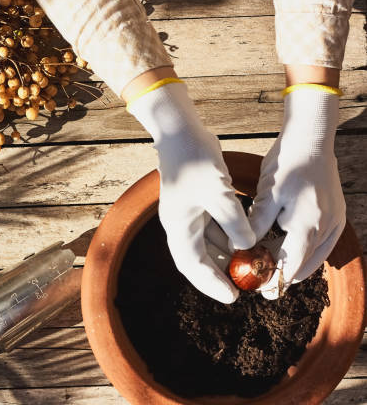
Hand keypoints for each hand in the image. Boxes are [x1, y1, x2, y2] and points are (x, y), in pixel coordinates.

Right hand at [129, 81, 255, 302]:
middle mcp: (180, 225)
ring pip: (209, 245)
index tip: (233, 297)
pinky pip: (215, 229)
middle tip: (245, 287)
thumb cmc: (195, 162)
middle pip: (199, 259)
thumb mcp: (219, 194)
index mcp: (178, 227)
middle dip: (220, 274)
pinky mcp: (198, 204)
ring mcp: (188, 215)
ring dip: (228, 255)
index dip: (211, 283)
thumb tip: (249, 246)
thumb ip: (235, 223)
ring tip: (252, 267)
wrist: (181, 133)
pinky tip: (248, 242)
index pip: (193, 265)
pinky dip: (230, 237)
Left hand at [249, 86, 345, 298]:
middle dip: (283, 276)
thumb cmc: (286, 165)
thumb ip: (256, 225)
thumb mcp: (266, 195)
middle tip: (261, 282)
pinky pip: (320, 245)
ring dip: (293, 264)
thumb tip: (241, 248)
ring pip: (313, 257)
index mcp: (308, 226)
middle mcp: (327, 230)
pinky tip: (285, 250)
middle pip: (304, 266)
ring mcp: (336, 224)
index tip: (260, 291)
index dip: (275, 282)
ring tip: (270, 268)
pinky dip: (303, 251)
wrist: (311, 140)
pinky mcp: (337, 217)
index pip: (291, 267)